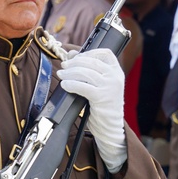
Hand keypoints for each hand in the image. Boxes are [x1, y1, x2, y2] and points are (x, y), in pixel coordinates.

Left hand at [56, 48, 127, 172]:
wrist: (110, 126)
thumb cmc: (101, 104)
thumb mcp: (99, 84)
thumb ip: (88, 69)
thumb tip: (71, 54)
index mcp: (116, 71)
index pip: (105, 53)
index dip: (88, 52)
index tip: (75, 57)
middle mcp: (115, 77)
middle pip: (91, 62)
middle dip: (74, 63)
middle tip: (63, 66)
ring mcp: (110, 87)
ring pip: (86, 73)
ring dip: (70, 73)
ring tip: (61, 75)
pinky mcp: (102, 98)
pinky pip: (83, 86)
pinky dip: (71, 84)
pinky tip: (65, 85)